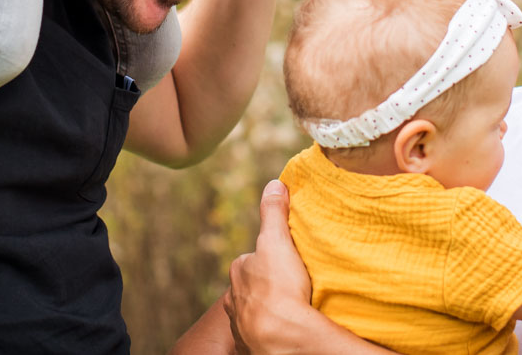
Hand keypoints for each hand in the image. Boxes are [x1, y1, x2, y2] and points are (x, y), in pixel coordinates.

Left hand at [223, 180, 315, 353]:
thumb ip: (273, 213)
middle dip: (263, 287)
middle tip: (288, 287)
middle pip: (249, 287)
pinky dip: (267, 332)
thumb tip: (274, 183)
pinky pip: (258, 335)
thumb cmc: (279, 288)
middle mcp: (233, 299)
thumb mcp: (277, 241)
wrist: (280, 337)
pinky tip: (283, 331)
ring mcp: (240, 324)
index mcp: (238, 272)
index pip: (250, 260)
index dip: (266, 259)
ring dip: (265, 310)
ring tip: (288, 311)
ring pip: (251, 312)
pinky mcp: (250, 346)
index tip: (283, 263)